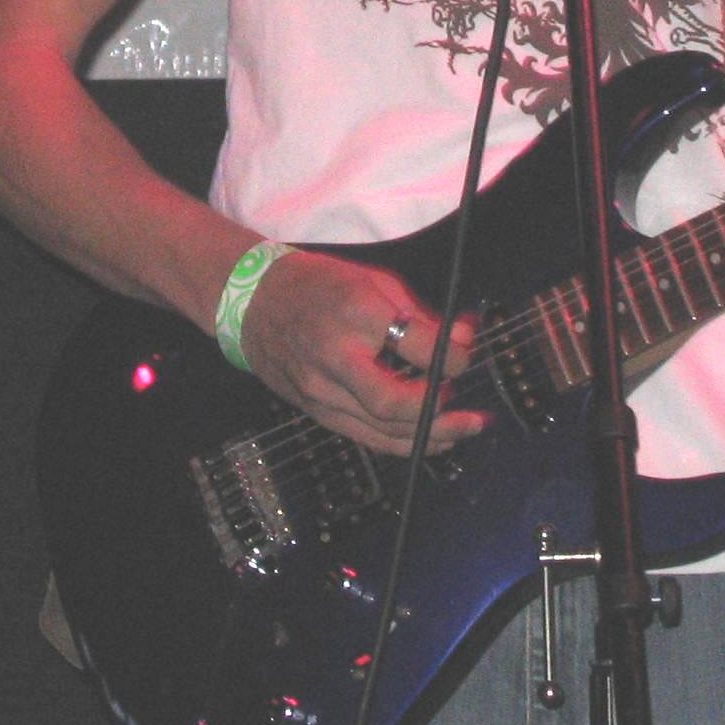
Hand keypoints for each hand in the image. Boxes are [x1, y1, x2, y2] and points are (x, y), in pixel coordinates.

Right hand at [235, 249, 486, 456]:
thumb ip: (419, 315)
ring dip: (429, 435)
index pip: (418, 345)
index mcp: (357, 312)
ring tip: (462, 431)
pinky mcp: (315, 409)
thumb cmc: (319, 285)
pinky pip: (364, 436)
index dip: (453, 357)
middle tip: (470, 413)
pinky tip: (429, 441)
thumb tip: (464, 340)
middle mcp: (336, 355)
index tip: (465, 357)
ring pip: (381, 428)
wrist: (254, 301)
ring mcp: (321, 388)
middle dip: (440, 412)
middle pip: (395, 402)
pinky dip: (401, 443)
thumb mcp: (374, 281)